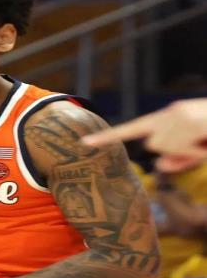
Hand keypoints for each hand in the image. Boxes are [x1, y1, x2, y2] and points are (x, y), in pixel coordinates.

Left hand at [82, 99, 206, 171]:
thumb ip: (177, 158)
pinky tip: (206, 140)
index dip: (108, 137)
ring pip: (166, 149)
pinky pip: (181, 149)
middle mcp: (169, 114)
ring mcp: (177, 115)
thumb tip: (159, 163)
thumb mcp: (197, 150)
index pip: (132, 129)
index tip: (83, 143)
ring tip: (206, 141)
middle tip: (201, 145)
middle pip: (154, 147)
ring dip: (189, 153)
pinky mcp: (187, 120)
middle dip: (177, 153)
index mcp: (167, 119)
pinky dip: (194, 153)